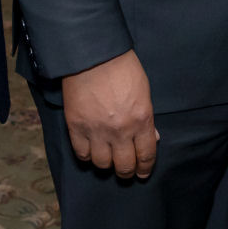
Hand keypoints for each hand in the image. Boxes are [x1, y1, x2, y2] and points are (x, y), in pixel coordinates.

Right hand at [61, 50, 157, 178]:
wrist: (93, 55)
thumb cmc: (123, 68)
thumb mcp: (144, 91)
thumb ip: (147, 118)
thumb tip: (151, 138)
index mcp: (141, 121)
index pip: (146, 155)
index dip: (145, 168)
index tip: (142, 173)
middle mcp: (120, 131)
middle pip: (124, 166)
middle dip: (127, 171)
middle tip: (125, 170)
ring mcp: (97, 131)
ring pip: (102, 164)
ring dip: (106, 164)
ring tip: (107, 158)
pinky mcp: (76, 127)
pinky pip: (82, 154)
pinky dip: (87, 155)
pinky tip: (90, 150)